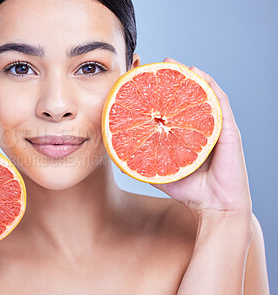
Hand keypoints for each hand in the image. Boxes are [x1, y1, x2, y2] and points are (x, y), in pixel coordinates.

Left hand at [152, 58, 251, 219]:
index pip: (174, 106)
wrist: (214, 207)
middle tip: (159, 63)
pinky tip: (198, 75)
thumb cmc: (189, 190)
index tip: (145, 77)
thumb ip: (141, 162)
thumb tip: (118, 155)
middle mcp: (201, 126)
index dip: (162, 91)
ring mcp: (216, 126)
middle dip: (174, 76)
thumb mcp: (158, 172)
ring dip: (190, 75)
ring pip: (203, 94)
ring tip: (174, 63)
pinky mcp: (228, 131)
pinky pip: (220, 104)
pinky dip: (209, 87)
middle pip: (188, 95)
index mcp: (186, 133)